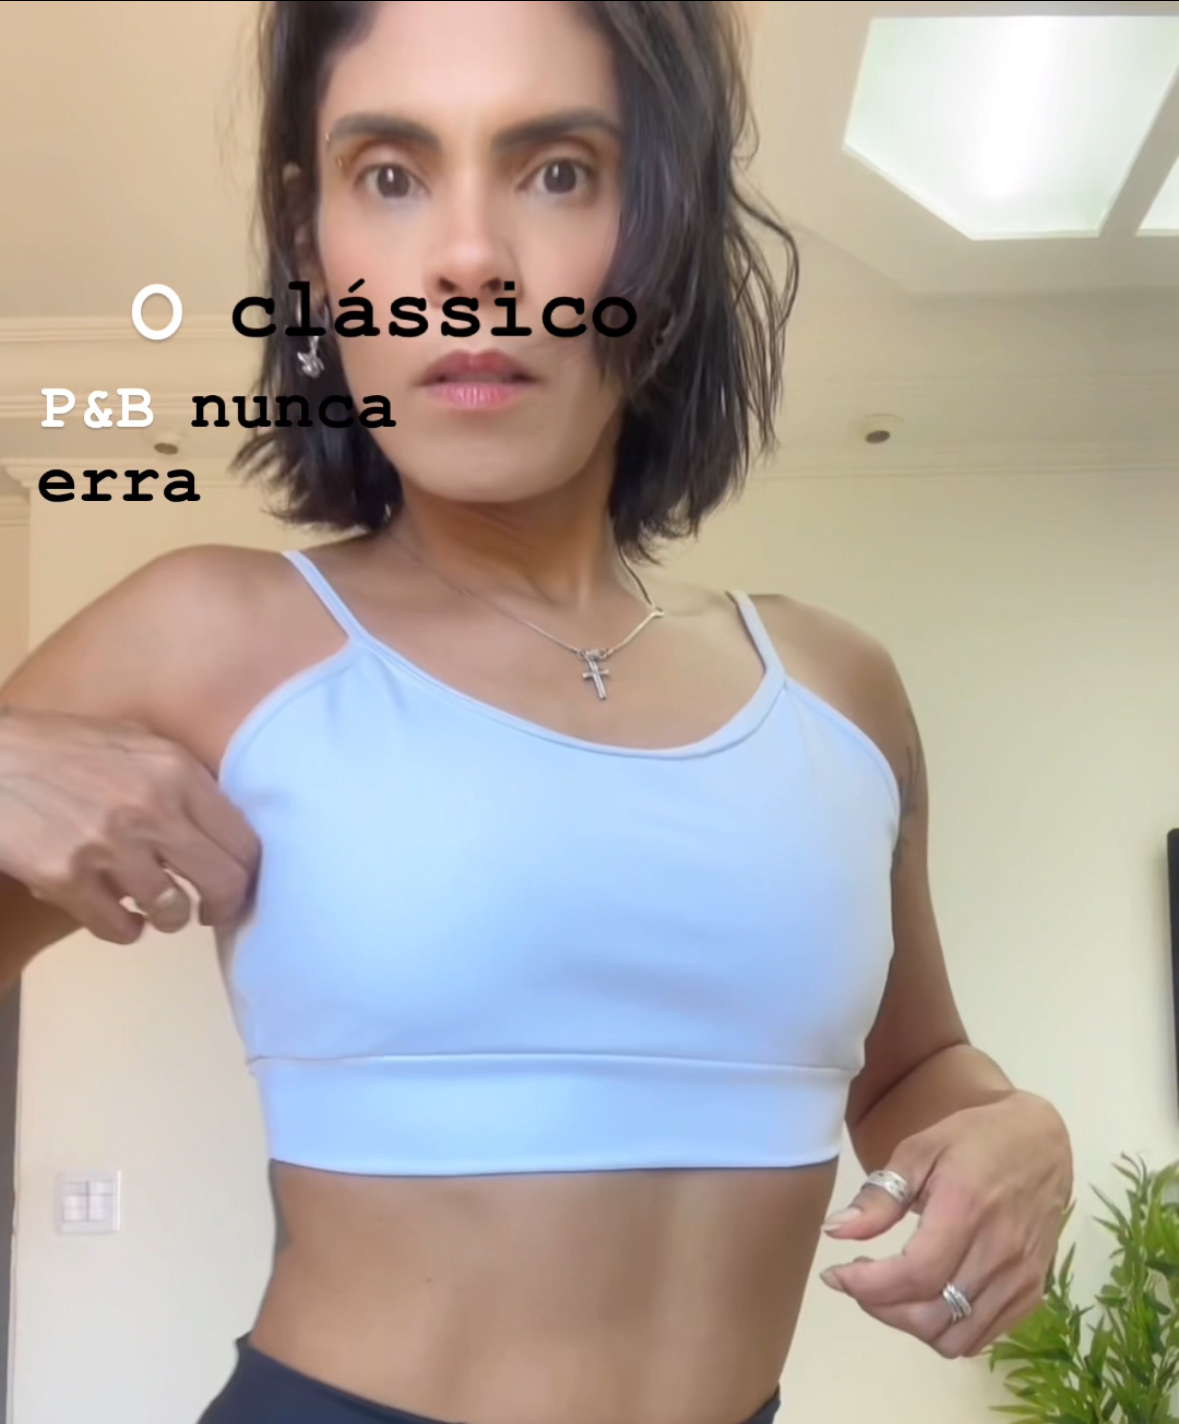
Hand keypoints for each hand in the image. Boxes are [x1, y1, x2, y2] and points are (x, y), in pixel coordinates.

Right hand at [0, 704, 259, 942]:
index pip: (244, 840)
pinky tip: (121, 914)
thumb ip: (183, 779)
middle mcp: (152, 810)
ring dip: (169, 917)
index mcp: (177, 772)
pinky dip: (125, 928)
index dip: (248, 871)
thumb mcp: (137, 743)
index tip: (238, 881)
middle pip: (222, 882)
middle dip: (222, 905)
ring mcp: (110, 847)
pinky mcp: (67, 879)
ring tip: (158, 906)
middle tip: (211, 910)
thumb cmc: (65, 749)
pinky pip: (120, 928)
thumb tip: (228, 823)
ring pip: (172, 913)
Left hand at [817, 1091, 1072, 1358]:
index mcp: (966, 1210)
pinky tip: (927, 1297)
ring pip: (955, 1339)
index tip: (834, 1274)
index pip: (914, 1274)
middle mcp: (999, 1253)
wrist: (1042, 1144)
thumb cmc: (974, 1140)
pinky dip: (945, 1329)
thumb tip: (834, 1231)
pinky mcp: (1032, 1293)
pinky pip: (982, 1338)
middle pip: (931, 1316)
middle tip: (858, 1280)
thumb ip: (880, 1196)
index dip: (866, 1285)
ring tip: (891, 1290)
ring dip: (911, 1325)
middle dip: (880, 1307)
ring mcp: (1020, 1279)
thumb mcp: (919, 1151)